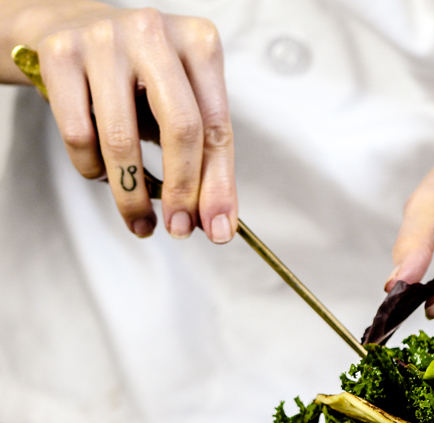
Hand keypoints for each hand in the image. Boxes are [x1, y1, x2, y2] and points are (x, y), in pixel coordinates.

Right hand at [8, 1, 236, 240]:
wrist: (69, 28)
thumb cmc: (138, 76)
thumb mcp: (179, 102)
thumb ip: (201, 156)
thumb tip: (214, 221)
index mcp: (199, 43)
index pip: (217, 127)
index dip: (219, 185)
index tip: (217, 229)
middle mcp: (155, 33)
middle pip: (181, 129)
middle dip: (182, 191)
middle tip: (178, 230)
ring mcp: (105, 40)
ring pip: (122, 140)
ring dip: (131, 194)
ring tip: (138, 217)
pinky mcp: (60, 54)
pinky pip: (79, 135)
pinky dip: (92, 168)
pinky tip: (101, 172)